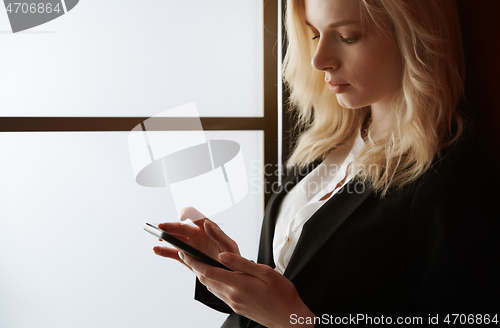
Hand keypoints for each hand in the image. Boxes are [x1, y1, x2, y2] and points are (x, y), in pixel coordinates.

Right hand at [153, 207, 239, 270]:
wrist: (230, 276)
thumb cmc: (232, 258)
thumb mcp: (229, 246)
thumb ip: (218, 235)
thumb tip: (207, 224)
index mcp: (207, 229)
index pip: (196, 216)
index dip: (187, 213)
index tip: (181, 217)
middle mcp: (197, 235)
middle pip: (181, 228)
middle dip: (170, 226)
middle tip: (161, 227)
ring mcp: (191, 246)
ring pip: (175, 239)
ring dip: (165, 237)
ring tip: (157, 237)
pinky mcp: (187, 258)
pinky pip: (173, 253)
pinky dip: (164, 252)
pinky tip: (156, 250)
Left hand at [180, 251, 315, 327]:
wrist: (290, 318)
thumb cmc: (282, 293)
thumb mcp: (265, 272)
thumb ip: (241, 263)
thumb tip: (221, 255)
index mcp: (238, 284)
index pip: (208, 271)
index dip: (193, 261)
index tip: (184, 252)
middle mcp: (232, 295)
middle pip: (205, 280)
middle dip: (194, 266)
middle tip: (186, 254)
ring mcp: (233, 303)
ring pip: (211, 287)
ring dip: (202, 275)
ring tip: (197, 262)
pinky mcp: (236, 308)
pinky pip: (219, 294)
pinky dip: (212, 283)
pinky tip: (215, 276)